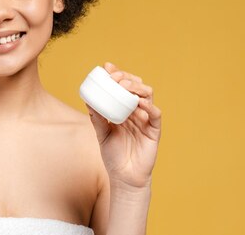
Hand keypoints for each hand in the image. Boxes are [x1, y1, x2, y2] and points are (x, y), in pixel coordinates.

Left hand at [87, 62, 161, 188]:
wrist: (124, 177)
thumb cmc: (113, 155)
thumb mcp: (101, 133)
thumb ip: (97, 117)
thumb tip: (88, 99)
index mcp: (123, 109)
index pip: (123, 86)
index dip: (118, 74)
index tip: (107, 67)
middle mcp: (136, 111)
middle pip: (137, 86)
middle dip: (127, 78)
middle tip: (116, 78)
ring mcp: (147, 119)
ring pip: (148, 96)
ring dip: (138, 88)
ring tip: (126, 88)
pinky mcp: (155, 131)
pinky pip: (156, 115)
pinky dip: (149, 107)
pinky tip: (139, 105)